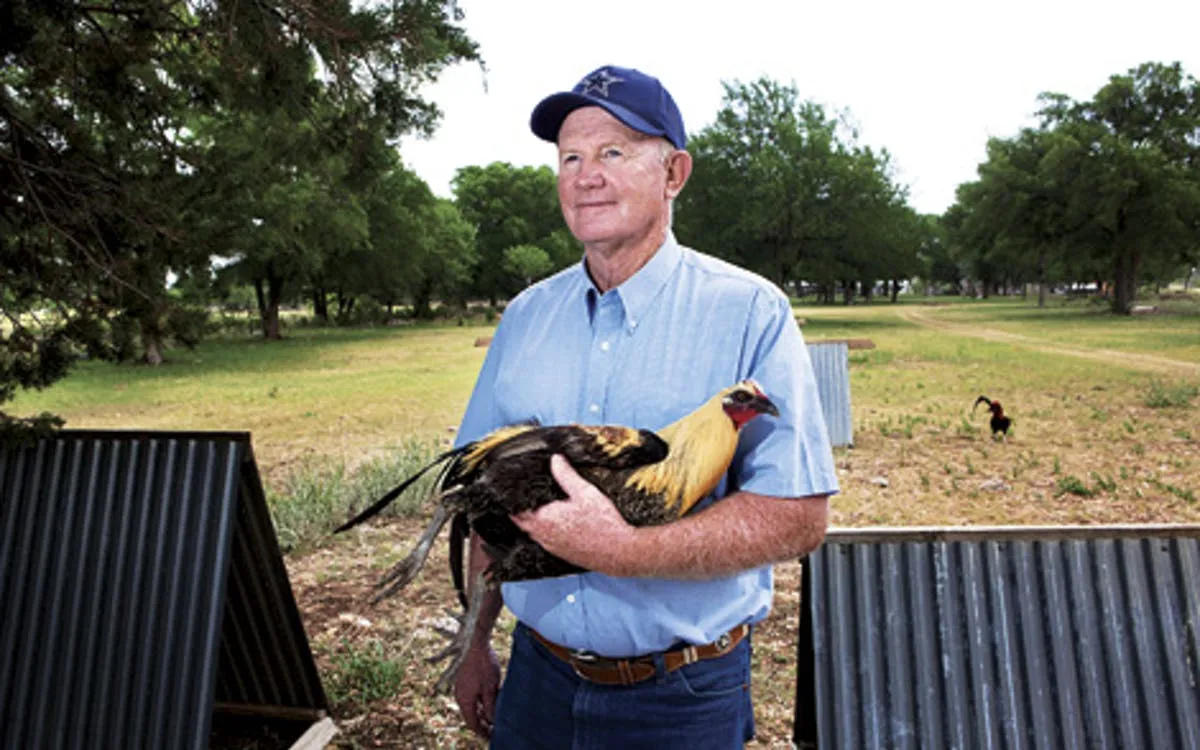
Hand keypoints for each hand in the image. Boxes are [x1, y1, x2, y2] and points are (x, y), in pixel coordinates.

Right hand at [454, 639, 500, 738]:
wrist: (477, 644)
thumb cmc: (485, 665)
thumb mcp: (491, 688)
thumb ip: (491, 707)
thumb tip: (492, 722)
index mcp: (465, 700)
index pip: (472, 723)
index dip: (482, 732)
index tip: (492, 737)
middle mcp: (459, 696)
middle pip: (470, 716)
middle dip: (482, 724)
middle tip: (494, 730)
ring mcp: (460, 689)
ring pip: (470, 707)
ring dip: (480, 714)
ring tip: (492, 719)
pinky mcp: (463, 682)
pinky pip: (470, 698)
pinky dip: (478, 704)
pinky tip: (488, 704)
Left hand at [511, 454, 637, 573]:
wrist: (619, 552)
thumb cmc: (604, 523)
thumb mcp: (585, 492)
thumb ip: (566, 475)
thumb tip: (555, 459)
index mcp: (544, 519)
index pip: (517, 509)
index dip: (513, 499)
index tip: (512, 491)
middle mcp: (544, 535)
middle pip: (522, 522)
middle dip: (520, 510)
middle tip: (522, 498)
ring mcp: (552, 547)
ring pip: (533, 533)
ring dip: (532, 522)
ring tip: (537, 509)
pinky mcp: (562, 554)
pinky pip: (545, 542)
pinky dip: (544, 532)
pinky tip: (555, 526)